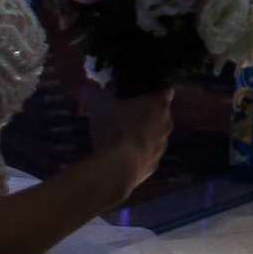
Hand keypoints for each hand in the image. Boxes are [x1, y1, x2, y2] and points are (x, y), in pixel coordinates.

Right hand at [91, 88, 173, 202]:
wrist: (118, 167)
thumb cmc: (113, 129)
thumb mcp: (98, 104)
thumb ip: (93, 91)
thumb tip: (87, 86)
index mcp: (158, 104)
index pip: (164, 89)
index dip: (152, 88)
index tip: (137, 90)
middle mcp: (166, 123)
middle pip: (159, 112)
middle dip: (143, 111)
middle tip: (122, 111)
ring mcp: (162, 145)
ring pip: (154, 134)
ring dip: (140, 133)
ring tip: (118, 134)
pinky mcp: (154, 164)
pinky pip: (145, 154)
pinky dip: (135, 152)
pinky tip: (119, 154)